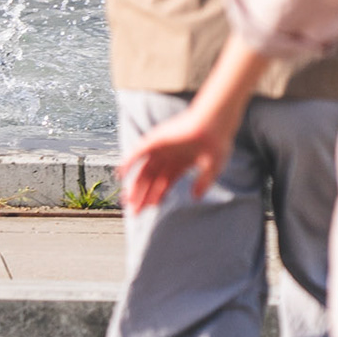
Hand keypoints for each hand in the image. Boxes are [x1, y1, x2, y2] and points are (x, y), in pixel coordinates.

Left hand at [119, 105, 235, 210]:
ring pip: (144, 170)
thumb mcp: (213, 167)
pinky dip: (128, 162)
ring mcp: (161, 148)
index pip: (165, 182)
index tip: (149, 209)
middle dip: (143, 195)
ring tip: (127, 201)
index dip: (156, 196)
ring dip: (135, 185)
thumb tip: (195, 198)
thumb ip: (203, 182)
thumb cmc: (217, 142)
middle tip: (135, 211)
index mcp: (181, 163)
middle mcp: (169, 156)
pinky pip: (138, 152)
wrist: (214, 124)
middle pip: (152, 179)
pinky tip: (120, 175)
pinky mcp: (156, 140)